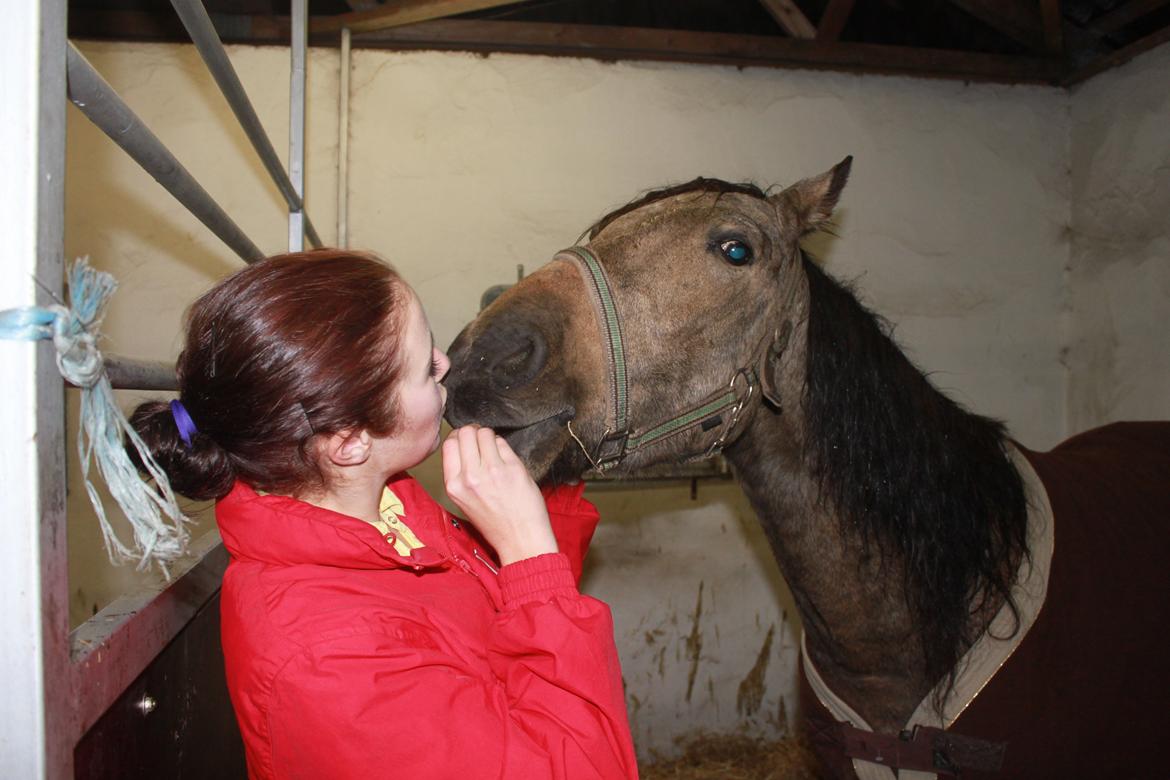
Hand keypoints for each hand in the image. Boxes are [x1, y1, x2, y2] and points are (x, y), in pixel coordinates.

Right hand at [441, 425, 558, 565]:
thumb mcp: (464, 500)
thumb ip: (460, 473)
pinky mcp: (512, 468)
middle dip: (474, 433)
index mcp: (453, 485)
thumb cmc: (495, 522)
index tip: (468, 441)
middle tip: (483, 443)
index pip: (449, 444)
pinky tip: (507, 463)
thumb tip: (462, 443)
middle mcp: (469, 477)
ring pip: (484, 433)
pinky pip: (502, 442)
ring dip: (490, 438)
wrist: (520, 539)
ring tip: (496, 454)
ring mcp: (491, 471)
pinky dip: (504, 447)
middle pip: (465, 432)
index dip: (459, 438)